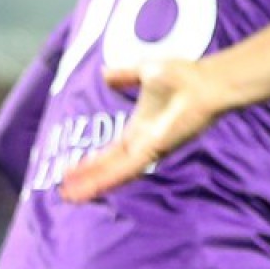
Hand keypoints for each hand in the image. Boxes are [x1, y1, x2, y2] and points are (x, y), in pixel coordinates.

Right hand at [61, 58, 214, 202]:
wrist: (205, 81)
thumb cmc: (184, 77)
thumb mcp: (144, 72)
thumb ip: (125, 76)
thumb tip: (106, 74)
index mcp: (140, 130)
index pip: (111, 152)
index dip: (91, 162)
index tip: (69, 171)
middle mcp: (143, 144)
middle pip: (110, 166)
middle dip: (88, 178)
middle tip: (64, 191)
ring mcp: (149, 149)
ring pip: (115, 172)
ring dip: (93, 184)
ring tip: (70, 196)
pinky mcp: (155, 151)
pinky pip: (127, 169)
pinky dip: (107, 179)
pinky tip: (90, 188)